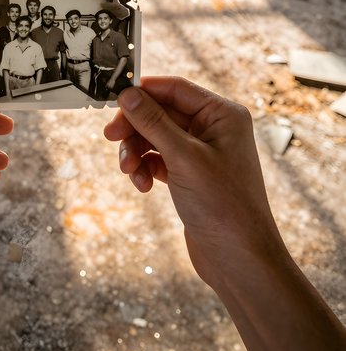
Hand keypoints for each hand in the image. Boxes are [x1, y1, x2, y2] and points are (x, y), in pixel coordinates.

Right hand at [104, 77, 282, 286]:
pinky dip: (145, 168)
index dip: (143, 91)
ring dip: (136, 151)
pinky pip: (157, 158)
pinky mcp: (189, 173)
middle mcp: (213, 128)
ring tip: (129, 171)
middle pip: (160, 112)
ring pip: (155, 136)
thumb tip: (127, 93)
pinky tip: (141, 185)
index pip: (174, 89)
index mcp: (222, 115)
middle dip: (135, 127)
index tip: (114, 100)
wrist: (239, 261)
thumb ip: (153, 122)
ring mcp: (200, 152)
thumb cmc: (224, 206)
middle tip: (110, 137)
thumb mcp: (183, 158)